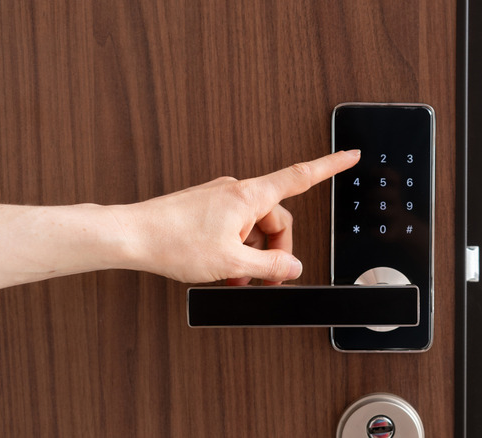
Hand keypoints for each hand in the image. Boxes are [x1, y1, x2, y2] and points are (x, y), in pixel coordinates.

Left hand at [110, 150, 359, 284]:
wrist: (131, 235)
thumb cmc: (173, 241)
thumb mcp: (232, 264)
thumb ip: (269, 268)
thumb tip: (293, 268)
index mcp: (249, 196)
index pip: (300, 176)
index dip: (330, 166)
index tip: (351, 156)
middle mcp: (237, 192)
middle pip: (276, 220)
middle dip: (274, 252)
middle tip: (264, 280)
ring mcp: (220, 199)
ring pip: (253, 228)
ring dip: (251, 256)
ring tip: (235, 279)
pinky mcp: (206, 209)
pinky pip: (234, 228)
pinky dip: (235, 250)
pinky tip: (222, 271)